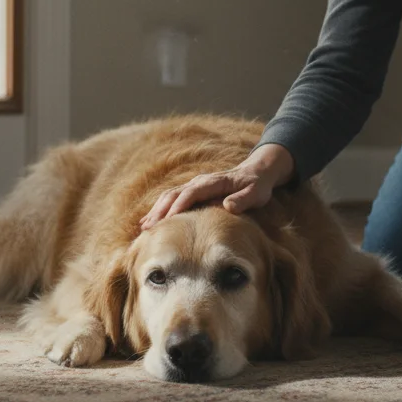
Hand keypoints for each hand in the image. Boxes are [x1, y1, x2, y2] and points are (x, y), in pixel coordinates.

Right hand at [139, 144, 293, 229]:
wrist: (256, 172)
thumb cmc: (256, 185)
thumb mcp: (256, 193)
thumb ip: (243, 200)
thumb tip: (228, 206)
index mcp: (212, 182)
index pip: (191, 193)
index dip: (178, 206)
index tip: (167, 221)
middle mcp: (200, 181)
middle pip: (174, 194)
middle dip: (160, 211)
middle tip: (148, 229)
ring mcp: (194, 185)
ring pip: (169, 196)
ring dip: (156, 210)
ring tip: (144, 227)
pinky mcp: (193, 191)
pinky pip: (172, 199)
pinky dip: (160, 209)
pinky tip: (150, 221)